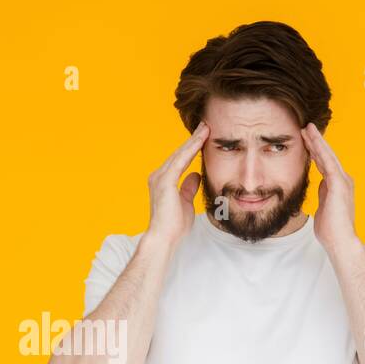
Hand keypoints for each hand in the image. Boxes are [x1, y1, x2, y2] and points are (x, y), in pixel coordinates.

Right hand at [144, 120, 207, 244]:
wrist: (164, 238)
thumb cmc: (174, 225)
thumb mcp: (186, 202)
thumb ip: (189, 187)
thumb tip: (195, 175)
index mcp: (163, 181)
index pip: (180, 160)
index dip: (192, 148)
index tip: (203, 137)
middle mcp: (158, 176)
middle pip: (179, 153)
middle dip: (193, 139)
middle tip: (206, 125)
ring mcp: (160, 177)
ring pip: (180, 154)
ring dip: (194, 140)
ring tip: (206, 127)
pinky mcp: (165, 180)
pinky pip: (181, 160)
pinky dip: (191, 148)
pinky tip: (201, 139)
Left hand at [301, 122, 356, 248]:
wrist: (339, 240)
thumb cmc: (331, 230)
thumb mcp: (324, 208)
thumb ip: (323, 197)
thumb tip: (321, 189)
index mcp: (337, 186)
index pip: (324, 164)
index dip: (315, 152)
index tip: (306, 141)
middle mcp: (342, 180)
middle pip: (326, 156)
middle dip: (316, 142)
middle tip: (306, 128)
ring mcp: (342, 180)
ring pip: (328, 155)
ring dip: (317, 141)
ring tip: (308, 128)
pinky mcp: (339, 183)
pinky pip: (328, 161)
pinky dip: (320, 149)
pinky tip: (313, 139)